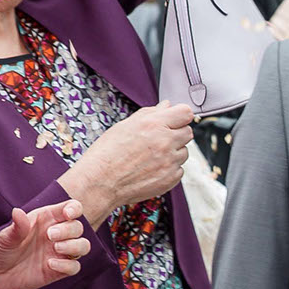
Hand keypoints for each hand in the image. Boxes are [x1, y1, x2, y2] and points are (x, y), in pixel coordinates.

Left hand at [0, 199, 90, 288]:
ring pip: (83, 246)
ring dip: (74, 246)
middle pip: (78, 227)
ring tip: (56, 248)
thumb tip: (18, 212)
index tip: (68, 214)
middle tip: (50, 236)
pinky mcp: (58, 270)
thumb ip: (17, 226)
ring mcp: (59, 253)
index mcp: (47, 219)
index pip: (71, 208)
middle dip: (68, 230)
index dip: (75, 208)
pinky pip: (75, 267)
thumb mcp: (4, 237)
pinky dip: (67, 265)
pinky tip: (50, 264)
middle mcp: (56, 234)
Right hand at [62, 102, 195, 222]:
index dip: (180, 115)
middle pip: (188, 132)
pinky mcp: (170, 179)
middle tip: (160, 139)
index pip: (186, 113)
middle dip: (177, 134)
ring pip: (184, 152)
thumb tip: (167, 106)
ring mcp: (170, 162)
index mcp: (154, 124)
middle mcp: (165, 142)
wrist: (100, 182)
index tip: (175, 119)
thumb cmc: (108, 154)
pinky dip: (170, 169)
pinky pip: (179, 170)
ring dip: (173, 152)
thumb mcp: (125, 125)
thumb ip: (150, 113)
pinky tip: (152, 169)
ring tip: (152, 156)